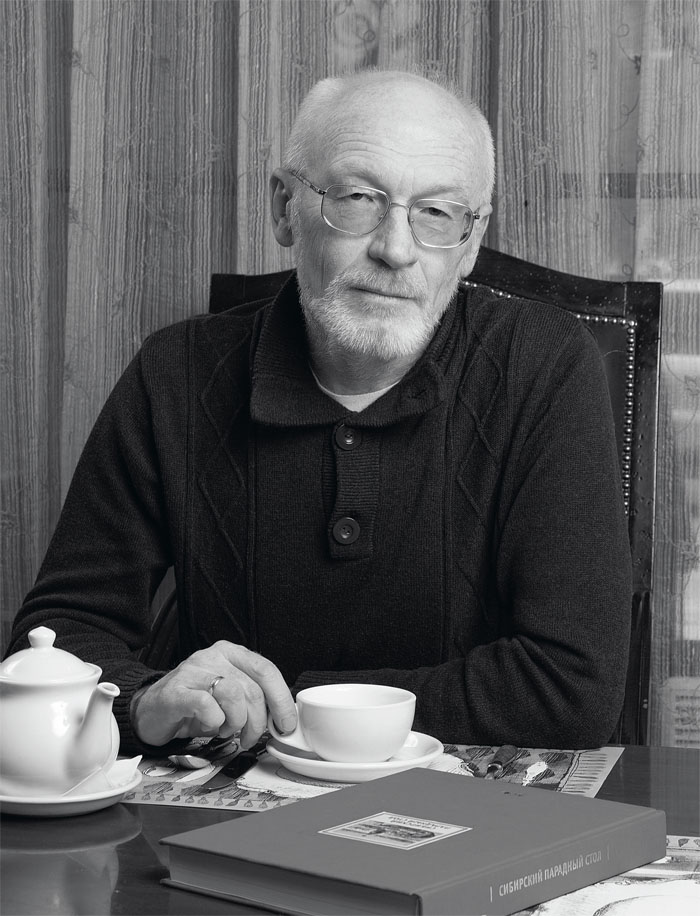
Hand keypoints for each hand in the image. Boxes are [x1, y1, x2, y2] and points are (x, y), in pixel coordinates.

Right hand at [131, 641, 296, 748]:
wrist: (151, 709)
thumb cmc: (193, 703)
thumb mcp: (228, 695)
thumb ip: (252, 697)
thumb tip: (281, 718)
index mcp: (231, 653)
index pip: (266, 670)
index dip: (281, 699)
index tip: (286, 723)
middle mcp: (213, 656)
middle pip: (252, 688)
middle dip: (259, 721)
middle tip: (251, 737)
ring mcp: (193, 671)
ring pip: (233, 695)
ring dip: (236, 722)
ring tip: (227, 730)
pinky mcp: (176, 691)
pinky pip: (207, 707)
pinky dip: (214, 723)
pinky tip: (209, 726)